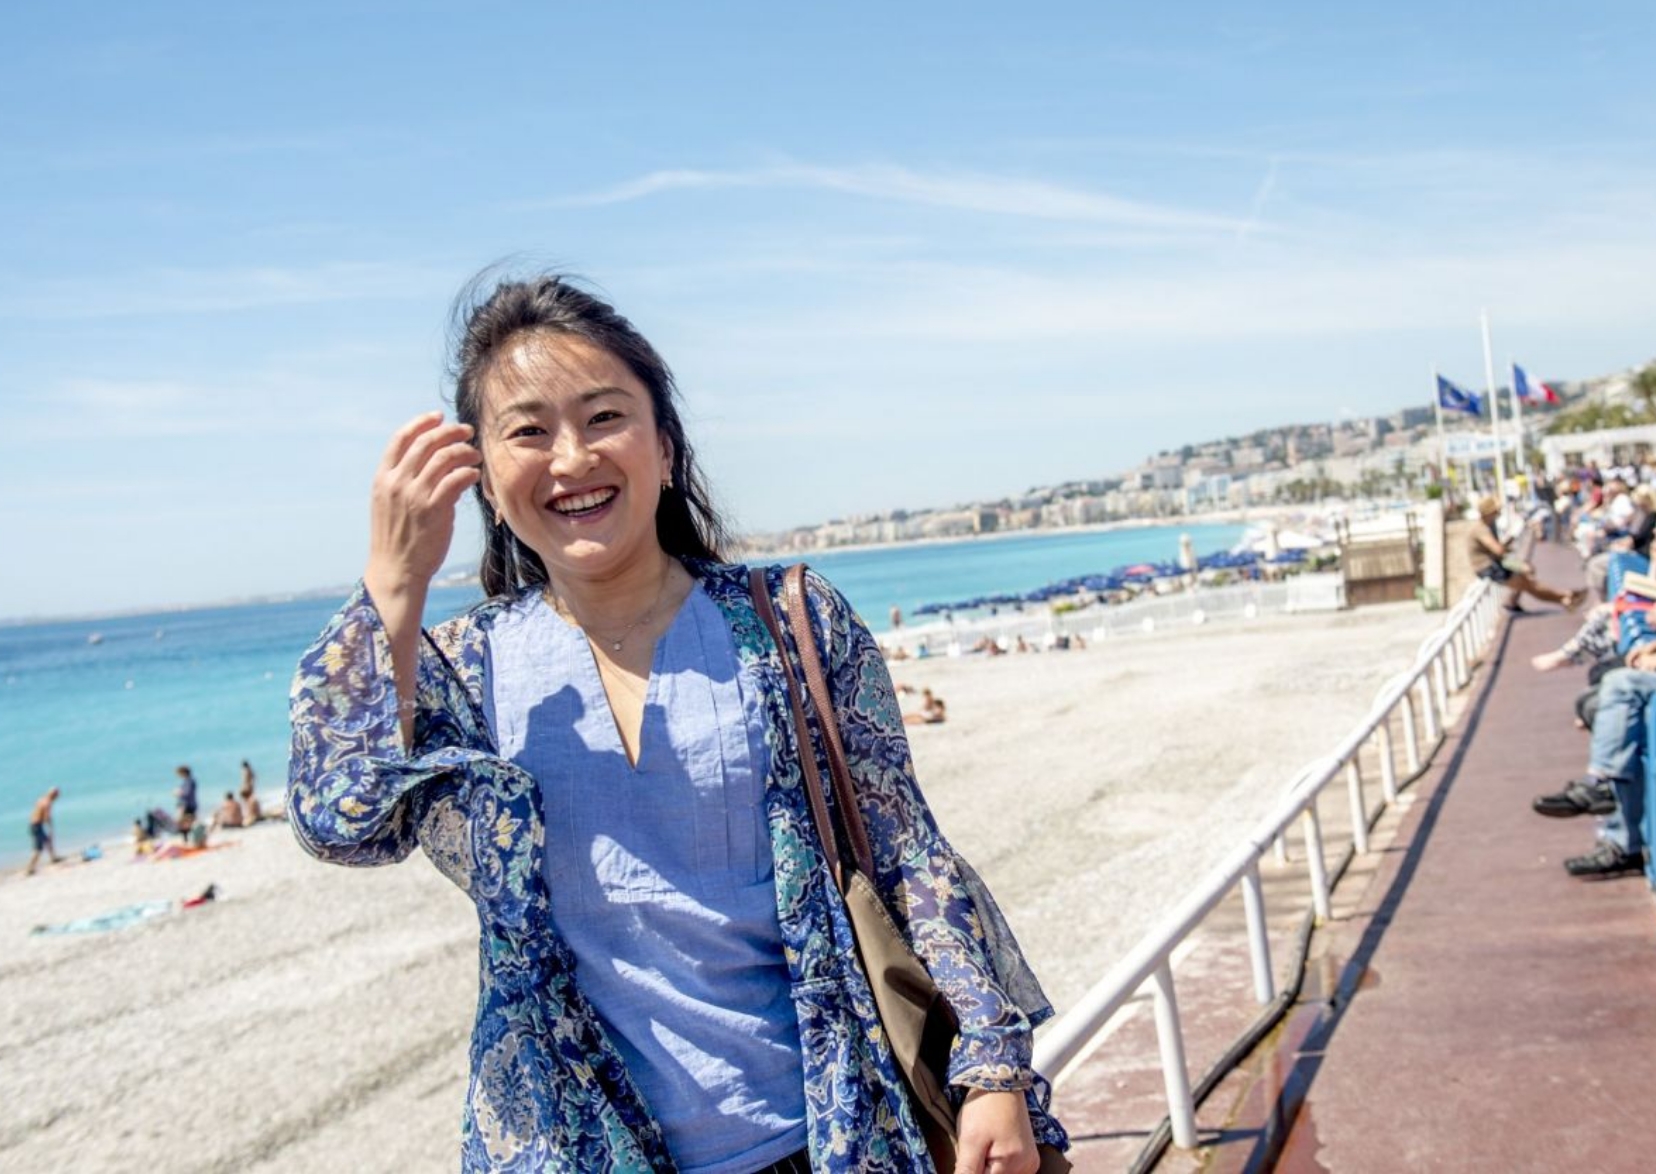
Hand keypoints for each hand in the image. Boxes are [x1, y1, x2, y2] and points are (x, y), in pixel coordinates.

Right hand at [365, 412, 481, 597]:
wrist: (396, 571)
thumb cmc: (396, 539)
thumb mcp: (388, 504)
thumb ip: (402, 481)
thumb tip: (428, 460)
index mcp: (382, 478)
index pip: (401, 439)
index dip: (421, 423)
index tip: (439, 417)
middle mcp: (396, 483)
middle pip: (426, 442)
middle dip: (449, 431)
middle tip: (467, 431)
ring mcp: (414, 495)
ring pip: (444, 457)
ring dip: (464, 451)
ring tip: (475, 454)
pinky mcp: (434, 510)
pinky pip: (456, 479)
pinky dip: (468, 472)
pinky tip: (474, 474)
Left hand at [953, 1088, 1038, 1173]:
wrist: (1002, 1081)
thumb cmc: (984, 1106)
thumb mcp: (970, 1139)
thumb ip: (967, 1170)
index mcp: (1013, 1163)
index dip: (971, 1171)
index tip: (968, 1156)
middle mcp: (1028, 1167)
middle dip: (980, 1169)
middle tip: (974, 1150)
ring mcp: (1030, 1163)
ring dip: (988, 1168)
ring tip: (983, 1148)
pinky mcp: (1030, 1158)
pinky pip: (1011, 1171)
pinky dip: (997, 1166)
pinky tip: (991, 1150)